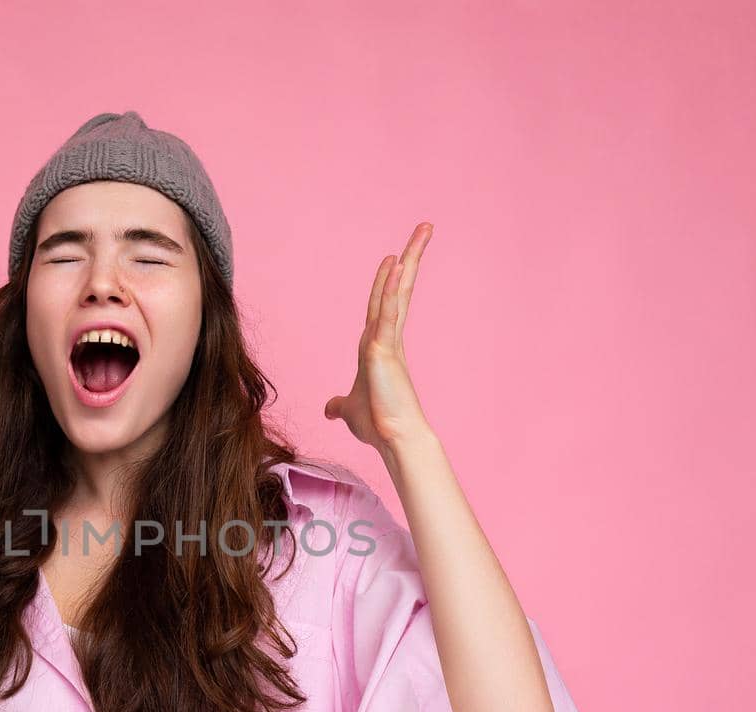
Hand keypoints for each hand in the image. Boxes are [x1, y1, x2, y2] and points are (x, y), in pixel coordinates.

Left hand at [324, 222, 433, 453]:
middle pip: (399, 287)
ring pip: (398, 291)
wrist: (393, 439)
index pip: (385, 302)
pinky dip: (389, 288)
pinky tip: (395, 264)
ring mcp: (387, 340)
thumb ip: (339, 404)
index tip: (399, 255)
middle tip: (425, 227)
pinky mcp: (383, 349)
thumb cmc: (378, 424)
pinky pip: (387, 311)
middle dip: (411, 256)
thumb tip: (329, 409)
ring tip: (422, 230)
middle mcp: (386, 336)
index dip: (390, 278)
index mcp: (379, 344)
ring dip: (409, 258)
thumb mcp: (350, 409)